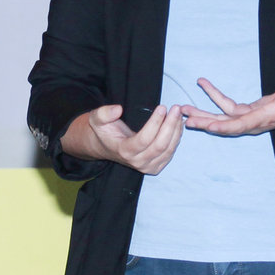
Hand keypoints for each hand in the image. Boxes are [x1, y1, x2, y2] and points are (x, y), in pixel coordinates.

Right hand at [62, 103, 183, 174]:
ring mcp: (148, 167)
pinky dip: (177, 137)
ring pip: (168, 149)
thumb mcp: (97, 119)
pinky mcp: (156, 167)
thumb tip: (118, 109)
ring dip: (176, 130)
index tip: (162, 107)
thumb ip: (104, 113)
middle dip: (170, 125)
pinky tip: (177, 124)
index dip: (155, 123)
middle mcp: (137, 162)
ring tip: (178, 113)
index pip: (144, 139)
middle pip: (160, 145)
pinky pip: (171, 152)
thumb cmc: (105, 131)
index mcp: (124, 151)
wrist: (108, 147)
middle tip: (176, 109)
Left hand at [182, 78, 274, 136]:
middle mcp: (250, 123)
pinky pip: (226, 106)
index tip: (207, 126)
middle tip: (186, 121)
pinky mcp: (245, 112)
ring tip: (184, 109)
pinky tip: (202, 85)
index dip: (223, 127)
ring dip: (203, 113)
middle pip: (224, 125)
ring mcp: (247, 118)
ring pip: (221, 117)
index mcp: (260, 120)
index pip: (239, 126)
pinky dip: (214, 96)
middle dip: (205, 123)